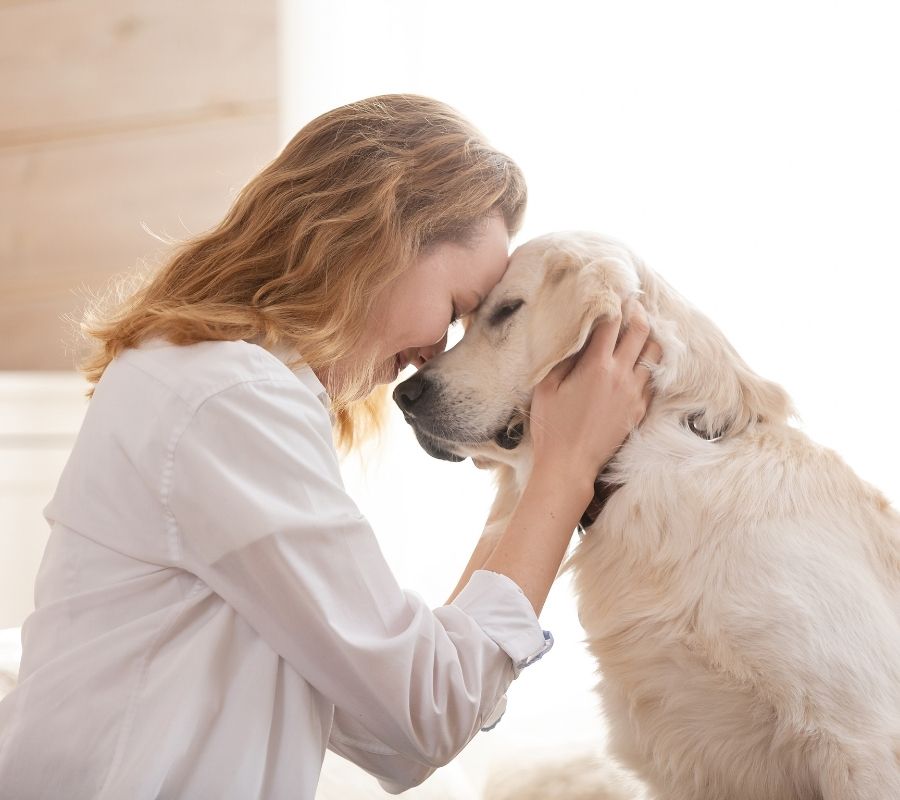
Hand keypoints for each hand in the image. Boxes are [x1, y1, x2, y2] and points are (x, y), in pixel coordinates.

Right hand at [529, 299, 660, 496]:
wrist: (570, 465)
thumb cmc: (551, 426)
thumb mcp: (546, 387)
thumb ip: (562, 358)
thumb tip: (574, 336)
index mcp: (596, 366)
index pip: (611, 323)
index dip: (613, 304)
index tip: (613, 293)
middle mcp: (621, 376)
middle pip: (640, 332)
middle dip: (637, 313)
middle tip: (632, 304)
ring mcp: (634, 394)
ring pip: (654, 354)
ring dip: (649, 338)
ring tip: (641, 330)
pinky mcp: (639, 411)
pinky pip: (653, 379)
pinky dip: (650, 365)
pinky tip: (641, 361)